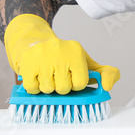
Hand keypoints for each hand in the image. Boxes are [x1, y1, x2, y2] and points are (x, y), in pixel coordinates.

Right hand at [3, 14, 119, 93]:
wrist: (36, 44)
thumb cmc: (64, 59)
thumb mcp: (86, 62)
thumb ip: (105, 73)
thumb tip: (108, 86)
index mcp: (76, 50)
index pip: (81, 82)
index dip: (76, 84)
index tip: (72, 76)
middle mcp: (59, 50)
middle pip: (64, 88)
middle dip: (61, 87)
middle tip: (58, 76)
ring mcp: (41, 56)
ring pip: (48, 90)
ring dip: (48, 87)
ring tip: (48, 75)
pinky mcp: (26, 63)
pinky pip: (32, 88)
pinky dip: (35, 87)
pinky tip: (38, 76)